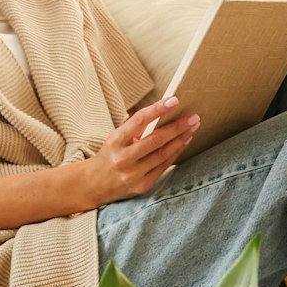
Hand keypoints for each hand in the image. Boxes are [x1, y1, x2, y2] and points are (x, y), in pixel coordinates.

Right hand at [77, 97, 199, 204]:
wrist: (93, 185)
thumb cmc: (109, 155)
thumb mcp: (116, 138)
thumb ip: (136, 128)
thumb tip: (163, 112)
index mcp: (115, 142)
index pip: (139, 121)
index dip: (157, 109)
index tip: (174, 100)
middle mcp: (123, 159)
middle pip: (156, 139)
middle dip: (177, 127)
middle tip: (193, 117)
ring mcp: (133, 174)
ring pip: (163, 154)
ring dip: (181, 139)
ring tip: (192, 128)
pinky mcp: (142, 186)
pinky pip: (163, 166)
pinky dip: (175, 153)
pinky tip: (184, 142)